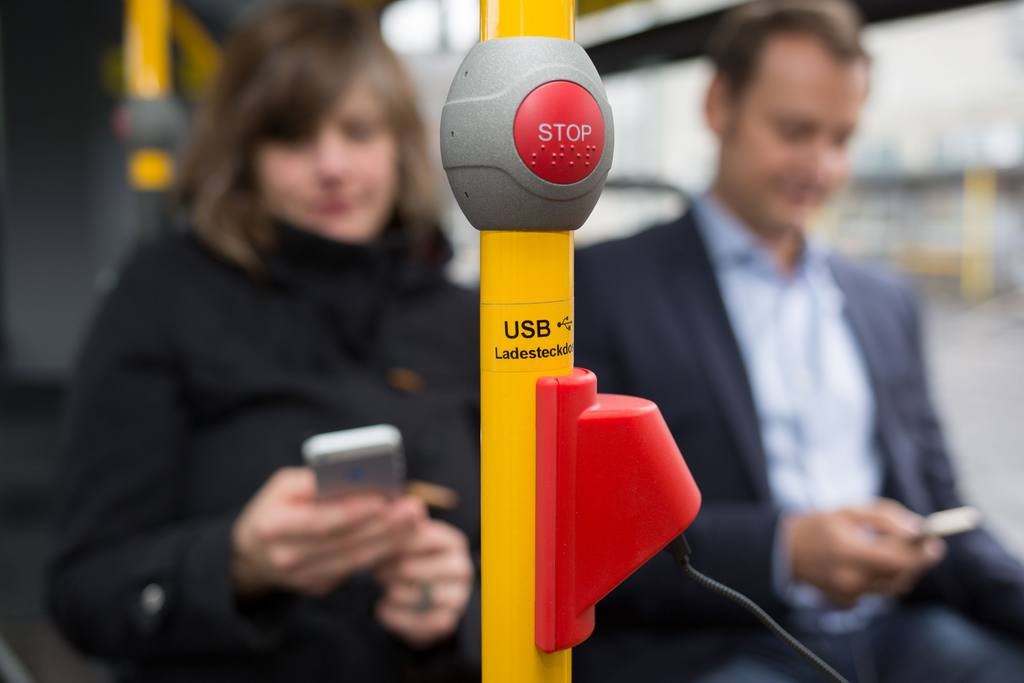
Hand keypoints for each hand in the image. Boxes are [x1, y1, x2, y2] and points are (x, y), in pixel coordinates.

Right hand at [230, 467, 425, 596]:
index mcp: (273, 527)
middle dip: (383, 526)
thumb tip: (358, 476)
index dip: (353, 512)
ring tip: (414, 521)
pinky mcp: (319, 586)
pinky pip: (356, 568)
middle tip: (414, 509)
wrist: (253, 553)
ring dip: (390, 541)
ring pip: (355, 560)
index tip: (383, 499)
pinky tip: (401, 536)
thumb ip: (316, 481)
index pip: (319, 521)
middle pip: (344, 543)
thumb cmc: (276, 507)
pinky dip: (381, 551)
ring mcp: (302, 578)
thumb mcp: (284, 486)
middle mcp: (286, 557)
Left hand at [373, 519, 473, 648]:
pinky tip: (384, 608)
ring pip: (410, 595)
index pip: (415, 537)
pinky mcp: (447, 622)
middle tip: (379, 572)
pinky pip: (412, 621)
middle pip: (408, 569)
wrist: (424, 598)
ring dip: (389, 592)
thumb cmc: (411, 560)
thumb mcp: (408, 539)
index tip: (379, 549)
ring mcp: (458, 597)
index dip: (389, 545)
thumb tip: (409, 503)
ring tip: (385, 587)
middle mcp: (462, 568)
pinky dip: (393, 616)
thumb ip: (402, 524)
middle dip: (385, 571)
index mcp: (453, 541)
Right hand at [784, 498, 945, 606]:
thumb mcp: (850, 511)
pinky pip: (876, 592)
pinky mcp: (846, 602)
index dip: (921, 553)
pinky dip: (883, 578)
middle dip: (916, 562)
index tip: (935, 543)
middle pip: (901, 577)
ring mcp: (849, 594)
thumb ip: (885, 517)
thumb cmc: (819, 525)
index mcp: (851, 552)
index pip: (899, 560)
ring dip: (902, 571)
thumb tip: (916, 529)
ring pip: (892, 588)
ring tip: (897, 551)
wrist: (784, 550)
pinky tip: (872, 563)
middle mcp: (851, 579)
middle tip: (924, 546)